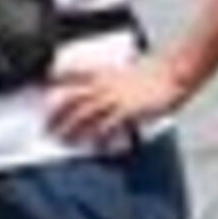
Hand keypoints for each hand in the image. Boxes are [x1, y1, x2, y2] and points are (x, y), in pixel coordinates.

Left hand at [46, 55, 190, 146]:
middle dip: (57, 114)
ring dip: (71, 128)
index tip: (41, 88)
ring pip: (85, 113)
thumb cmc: (156, 75)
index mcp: (105, 75)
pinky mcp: (129, 110)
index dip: (55, 82)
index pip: (74, 75)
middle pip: (73, 98)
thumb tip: (102, 93)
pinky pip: (109, 126)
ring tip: (62, 140)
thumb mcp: (128, 73)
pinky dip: (100, 137)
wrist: (176, 71)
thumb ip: (111, 82)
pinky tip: (95, 147)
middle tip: (46, 128)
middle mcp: (106, 86)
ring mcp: (117, 98)